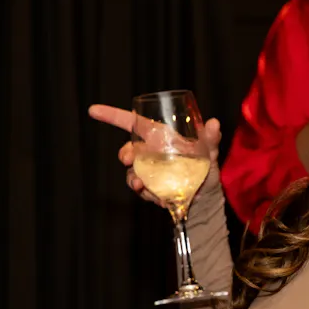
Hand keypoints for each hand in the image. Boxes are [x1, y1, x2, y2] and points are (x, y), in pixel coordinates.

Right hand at [88, 104, 221, 203]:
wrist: (206, 195)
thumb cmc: (205, 165)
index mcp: (158, 136)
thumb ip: (211, 138)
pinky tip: (159, 198)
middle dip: (124, 154)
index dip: (111, 115)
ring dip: (133, 178)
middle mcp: (149, 152)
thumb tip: (215, 123)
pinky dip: (146, 194)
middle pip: (127, 150)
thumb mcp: (210, 150)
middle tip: (128, 159)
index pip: (131, 122)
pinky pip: (141, 190)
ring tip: (141, 185)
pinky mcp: (149, 188)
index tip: (93, 110)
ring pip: (131, 173)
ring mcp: (147, 171)